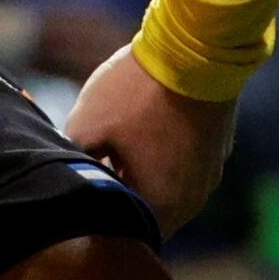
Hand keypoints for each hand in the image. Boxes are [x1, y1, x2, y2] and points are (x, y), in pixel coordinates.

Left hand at [66, 47, 239, 232]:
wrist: (198, 47)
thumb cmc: (138, 91)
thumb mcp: (86, 126)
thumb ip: (70, 162)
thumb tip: (62, 178)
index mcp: (163, 205)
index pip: (120, 232)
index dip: (94, 213)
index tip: (77, 186)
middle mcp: (193, 200)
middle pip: (144, 213)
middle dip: (116, 194)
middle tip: (91, 165)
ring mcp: (210, 175)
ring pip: (164, 190)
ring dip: (139, 177)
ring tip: (114, 146)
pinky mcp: (217, 151)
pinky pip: (182, 169)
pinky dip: (161, 159)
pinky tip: (142, 131)